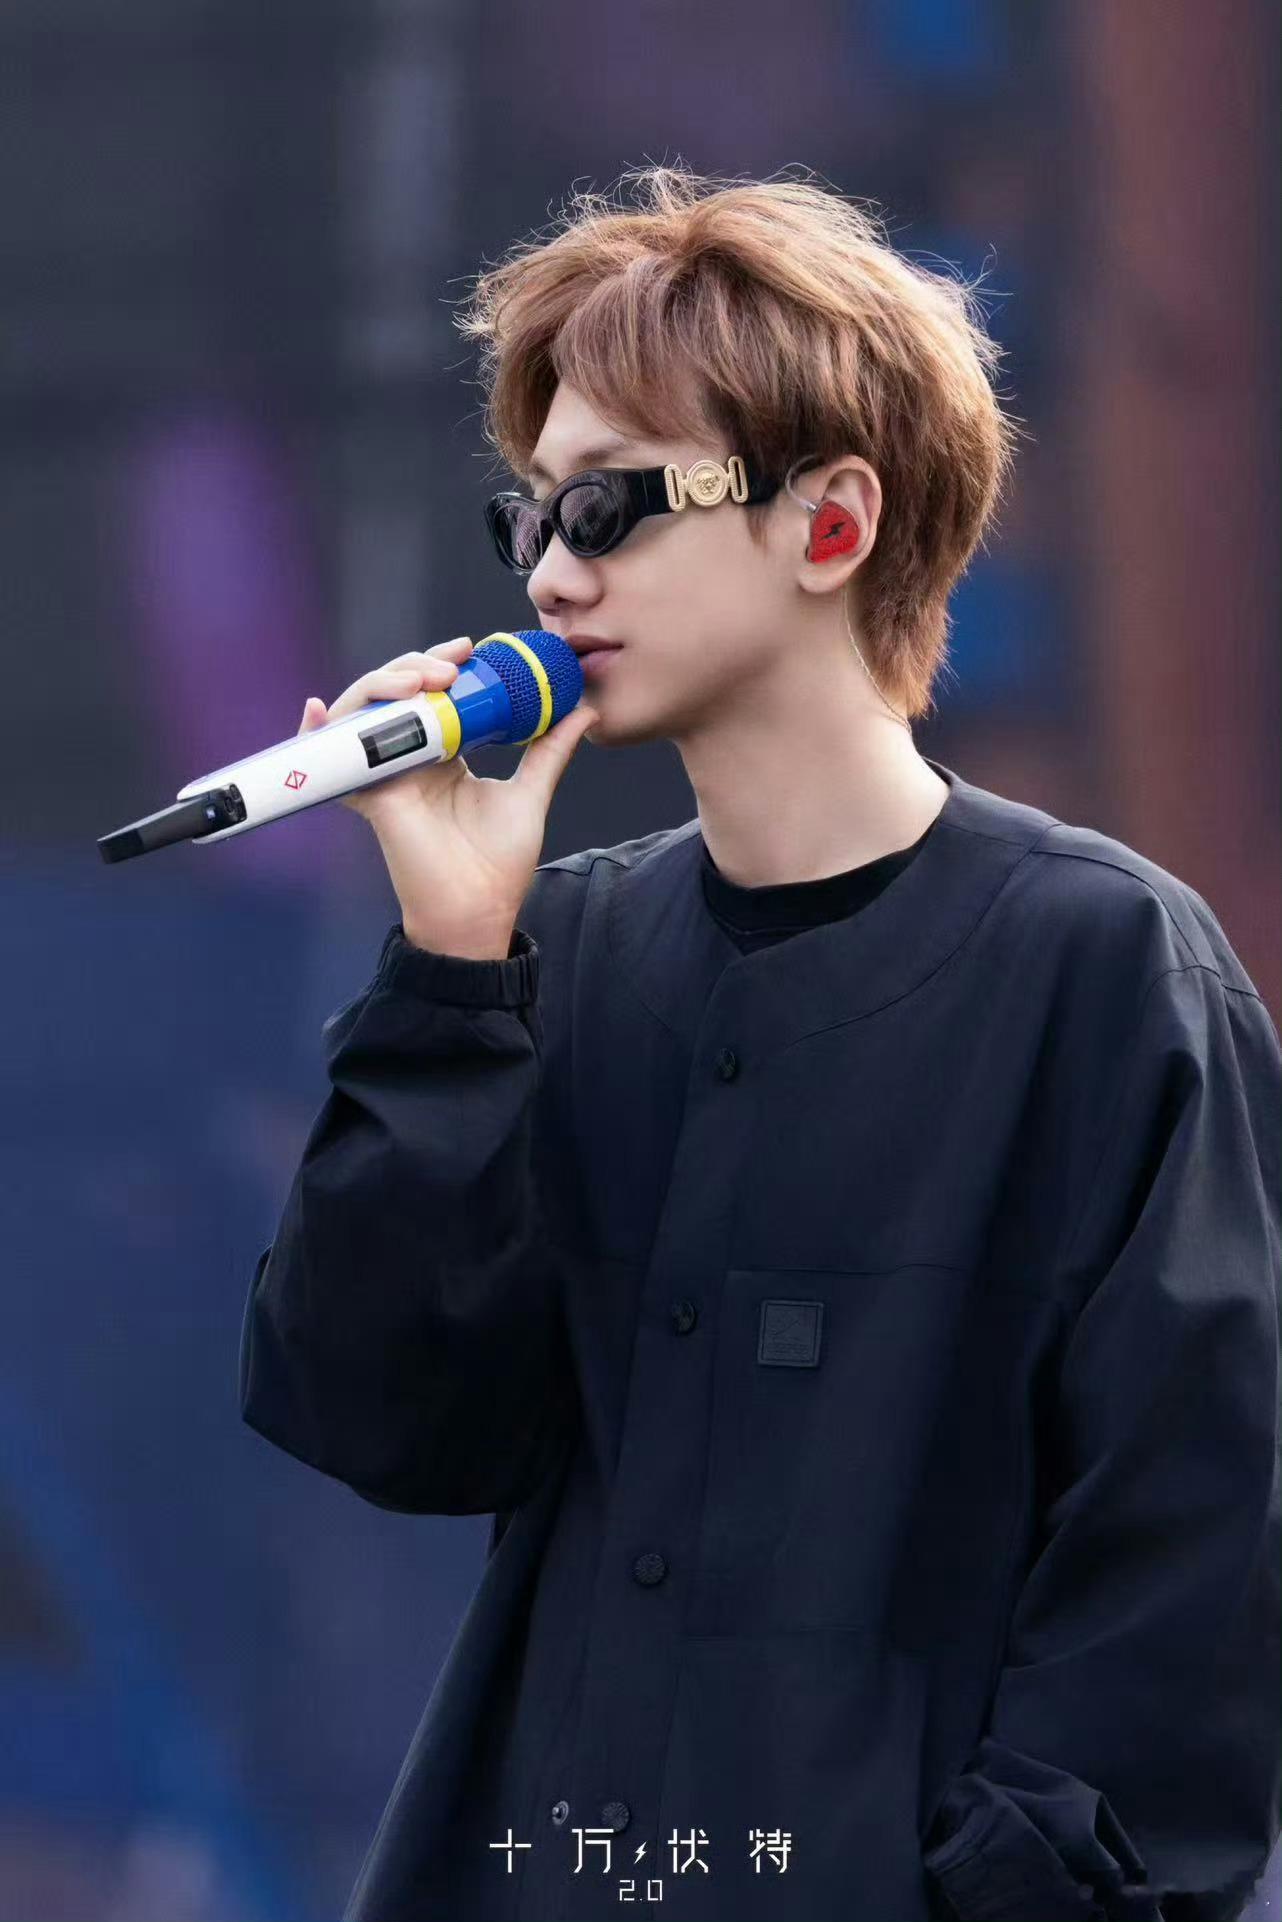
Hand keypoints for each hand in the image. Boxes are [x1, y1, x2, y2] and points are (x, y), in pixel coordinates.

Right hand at [298, 639, 598, 957]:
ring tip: (424, 679)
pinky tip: (321, 710)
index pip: (433, 694)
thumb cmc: (499, 862)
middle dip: (418, 664)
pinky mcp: (367, 796)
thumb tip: (584, 710)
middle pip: (397, 693)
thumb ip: (551, 750)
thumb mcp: (530, 793)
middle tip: (454, 662)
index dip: (443, 663)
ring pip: (365, 712)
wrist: (479, 909)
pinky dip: (316, 732)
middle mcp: (409, 759)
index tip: (473, 648)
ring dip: (385, 684)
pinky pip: (331, 759)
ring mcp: (384, 775)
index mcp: (443, 755)